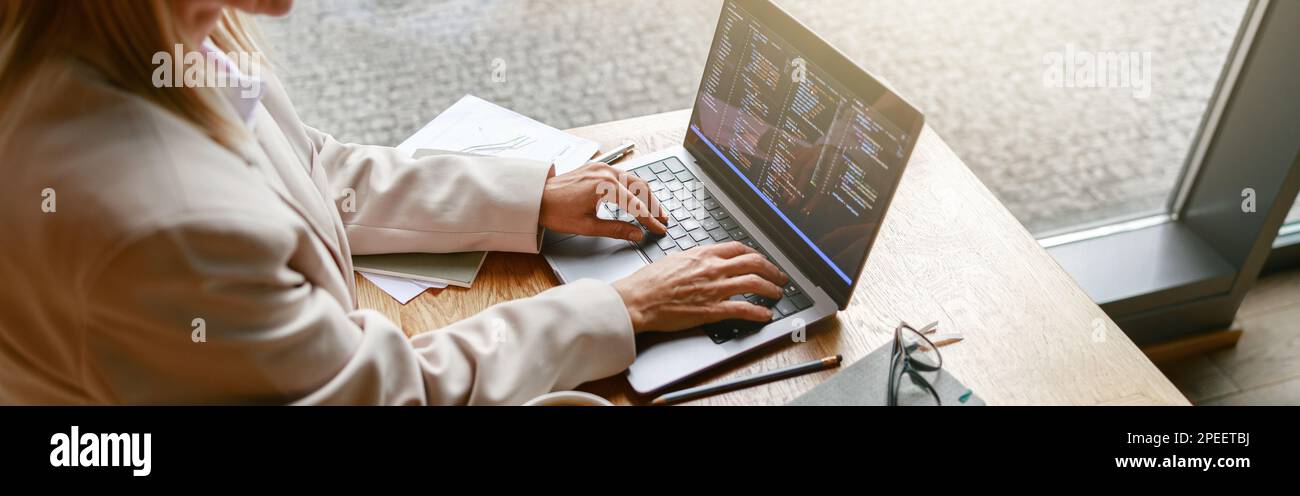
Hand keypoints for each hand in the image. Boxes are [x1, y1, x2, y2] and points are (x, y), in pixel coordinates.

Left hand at [538, 162, 668, 240]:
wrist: (537, 197)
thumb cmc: (557, 212)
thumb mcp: (588, 227)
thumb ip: (616, 230)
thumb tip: (637, 234)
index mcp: (604, 187)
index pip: (636, 205)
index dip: (650, 220)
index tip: (659, 229)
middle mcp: (606, 173)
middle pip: (641, 187)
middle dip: (654, 204)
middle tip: (663, 219)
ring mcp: (602, 167)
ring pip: (634, 179)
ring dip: (646, 194)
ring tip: (654, 210)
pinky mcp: (598, 167)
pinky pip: (623, 175)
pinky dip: (634, 186)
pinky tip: (637, 197)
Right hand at [612, 242, 788, 332]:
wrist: (637, 299)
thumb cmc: (649, 282)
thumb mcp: (674, 259)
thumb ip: (694, 259)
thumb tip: (703, 260)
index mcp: (703, 254)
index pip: (739, 248)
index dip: (755, 254)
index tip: (761, 259)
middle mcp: (713, 268)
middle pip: (754, 263)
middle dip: (772, 269)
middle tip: (779, 276)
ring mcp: (715, 289)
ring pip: (755, 283)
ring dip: (771, 289)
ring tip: (777, 294)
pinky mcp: (713, 310)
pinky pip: (744, 309)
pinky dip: (759, 312)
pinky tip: (765, 314)